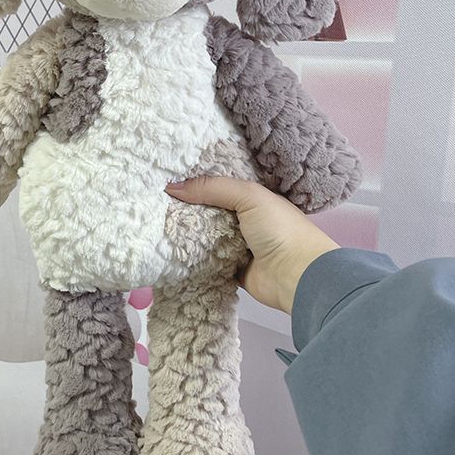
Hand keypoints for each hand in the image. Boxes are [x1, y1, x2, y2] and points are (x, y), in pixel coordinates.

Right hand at [166, 177, 338, 314]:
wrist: (297, 276)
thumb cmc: (279, 229)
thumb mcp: (249, 196)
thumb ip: (213, 188)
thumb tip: (172, 187)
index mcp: (253, 198)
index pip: (220, 185)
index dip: (198, 181)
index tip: (168, 178)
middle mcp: (245, 219)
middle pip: (210, 210)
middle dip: (188, 208)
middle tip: (156, 202)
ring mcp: (239, 245)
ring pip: (206, 235)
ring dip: (188, 232)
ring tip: (157, 223)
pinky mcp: (232, 268)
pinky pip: (207, 259)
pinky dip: (193, 256)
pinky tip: (171, 249)